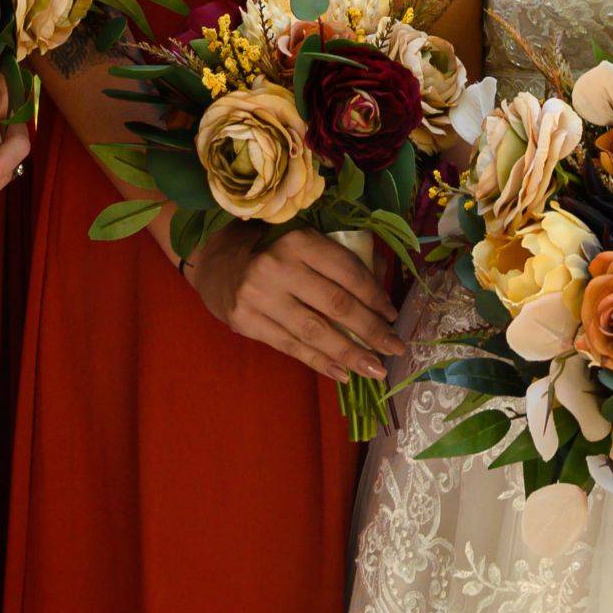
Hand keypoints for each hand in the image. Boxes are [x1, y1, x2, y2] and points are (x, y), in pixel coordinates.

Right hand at [182, 225, 405, 383]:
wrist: (217, 261)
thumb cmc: (273, 248)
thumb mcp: (306, 239)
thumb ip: (343, 255)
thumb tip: (382, 280)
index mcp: (299, 240)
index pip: (347, 272)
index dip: (374, 296)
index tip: (392, 315)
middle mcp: (278, 267)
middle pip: (336, 305)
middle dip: (371, 330)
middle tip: (395, 348)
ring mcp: (259, 297)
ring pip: (315, 332)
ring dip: (350, 354)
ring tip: (376, 369)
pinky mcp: (246, 322)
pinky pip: (291, 347)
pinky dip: (320, 362)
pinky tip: (342, 373)